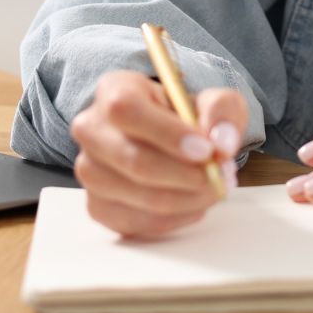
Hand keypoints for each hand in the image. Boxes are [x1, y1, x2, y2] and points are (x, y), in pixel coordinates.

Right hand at [68, 70, 246, 239]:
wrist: (169, 142)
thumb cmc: (186, 117)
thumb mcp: (212, 101)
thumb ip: (223, 111)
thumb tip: (222, 144)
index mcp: (113, 90)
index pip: (127, 110)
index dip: (167, 134)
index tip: (206, 150)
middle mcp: (91, 129)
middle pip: (133, 160)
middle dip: (186, 174)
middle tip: (221, 176)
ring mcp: (89, 171)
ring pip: (140, 196)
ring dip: (188, 198)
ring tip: (213, 186)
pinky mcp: (97, 206)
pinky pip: (139, 222)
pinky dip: (176, 217)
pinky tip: (193, 201)